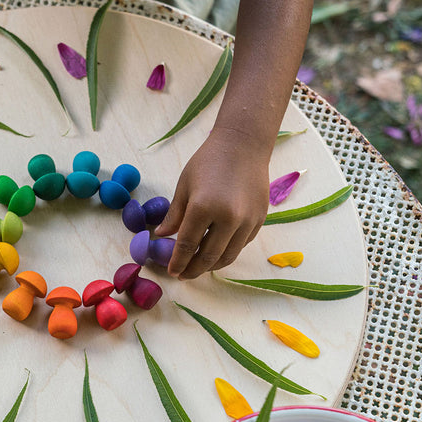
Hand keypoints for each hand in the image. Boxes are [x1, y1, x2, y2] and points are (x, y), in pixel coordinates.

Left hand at [154, 130, 269, 278]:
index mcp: (203, 207)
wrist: (243, 146)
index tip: (171, 271)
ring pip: (228, 256)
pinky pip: (241, 244)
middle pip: (209, 256)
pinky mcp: (259, 220)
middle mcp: (228, 218)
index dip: (178, 261)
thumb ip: (174, 215)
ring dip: (212, 266)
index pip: (188, 245)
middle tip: (183, 275)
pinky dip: (228, 252)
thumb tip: (162, 236)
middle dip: (194, 269)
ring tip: (199, 267)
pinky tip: (217, 252)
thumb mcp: (184, 186)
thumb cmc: (208, 162)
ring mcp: (247, 221)